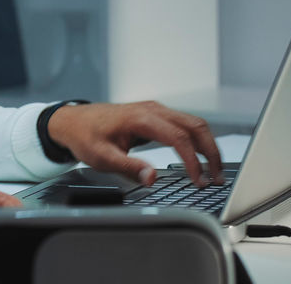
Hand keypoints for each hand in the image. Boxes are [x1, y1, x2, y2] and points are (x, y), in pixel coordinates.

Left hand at [47, 101, 222, 186]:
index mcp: (141, 118)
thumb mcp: (101, 157)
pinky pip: (183, 126)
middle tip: (217, 177)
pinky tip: (199, 158)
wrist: (72, 121)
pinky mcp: (155, 116)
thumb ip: (128, 167)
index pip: (178, 138)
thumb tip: (152, 178)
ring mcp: (155, 110)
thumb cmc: (85, 136)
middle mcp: (152, 109)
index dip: (193, 161)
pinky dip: (196, 141)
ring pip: (193, 124)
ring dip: (206, 146)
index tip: (198, 181)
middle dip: (211, 152)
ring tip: (213, 172)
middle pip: (195, 126)